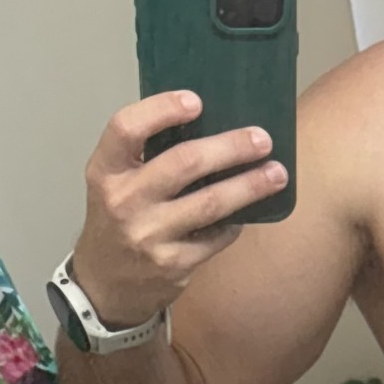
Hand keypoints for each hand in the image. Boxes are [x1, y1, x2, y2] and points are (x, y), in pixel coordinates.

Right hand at [74, 90, 287, 326]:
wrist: (106, 283)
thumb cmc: (120, 219)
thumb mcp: (117, 183)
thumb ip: (149, 156)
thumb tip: (213, 123)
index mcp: (106, 171)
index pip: (125, 128)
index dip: (161, 109)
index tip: (196, 101)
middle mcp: (123, 201)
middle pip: (183, 163)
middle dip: (230, 148)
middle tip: (262, 139)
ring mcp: (148, 235)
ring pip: (211, 202)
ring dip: (250, 185)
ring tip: (277, 173)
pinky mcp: (173, 263)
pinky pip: (218, 236)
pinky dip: (237, 221)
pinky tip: (251, 211)